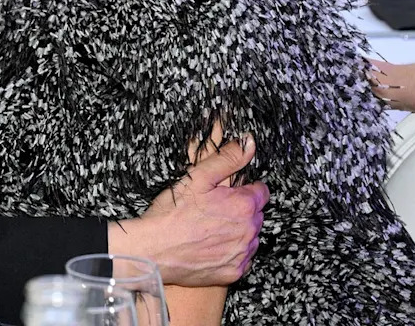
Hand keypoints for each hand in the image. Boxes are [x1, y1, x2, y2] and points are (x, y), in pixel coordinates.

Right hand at [108, 136, 268, 286]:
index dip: (244, 189)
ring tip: (210, 228)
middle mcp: (248, 231)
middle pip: (256, 215)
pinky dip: (231, 252)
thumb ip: (228, 158)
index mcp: (243, 205)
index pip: (262, 192)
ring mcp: (242, 254)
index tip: (228, 192)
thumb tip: (249, 142)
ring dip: (238, 231)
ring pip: (250, 237)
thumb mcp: (198, 177)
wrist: (153, 250)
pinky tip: (211, 246)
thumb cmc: (172, 212)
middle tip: (214, 209)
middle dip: (241, 210)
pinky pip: (242, 259)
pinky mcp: (233, 273)